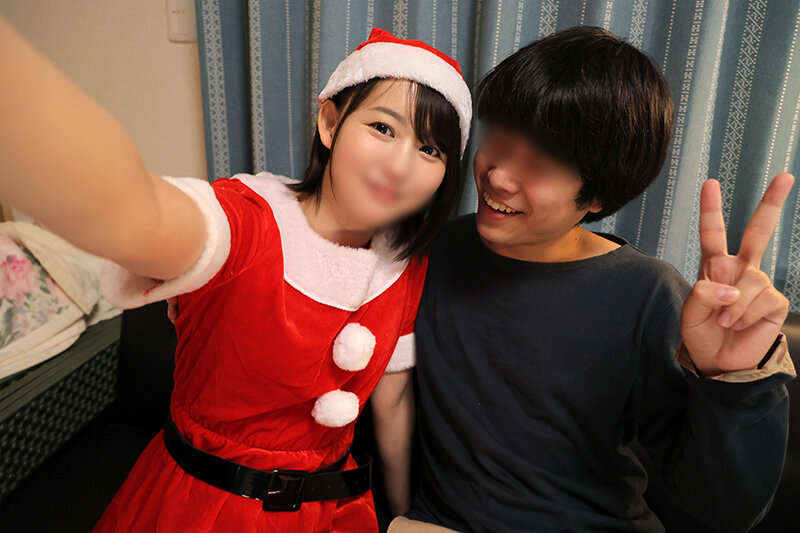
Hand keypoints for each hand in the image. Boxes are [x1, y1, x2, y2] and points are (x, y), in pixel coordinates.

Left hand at [681, 173, 793, 375]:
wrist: (718, 362)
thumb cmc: (703, 334)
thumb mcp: (690, 313)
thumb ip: (703, 294)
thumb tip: (732, 287)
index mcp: (715, 266)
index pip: (713, 233)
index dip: (711, 209)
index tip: (710, 183)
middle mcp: (741, 269)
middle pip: (758, 231)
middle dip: (771, 203)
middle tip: (785, 176)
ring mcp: (760, 284)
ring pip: (751, 280)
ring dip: (733, 306)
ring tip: (725, 321)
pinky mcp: (774, 302)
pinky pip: (762, 300)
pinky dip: (745, 315)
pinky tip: (740, 325)